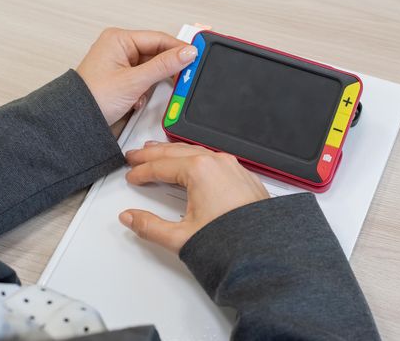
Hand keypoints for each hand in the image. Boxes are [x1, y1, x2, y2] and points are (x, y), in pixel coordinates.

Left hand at [77, 28, 196, 124]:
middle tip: (184, 77)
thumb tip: (186, 53)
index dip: (178, 48)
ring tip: (152, 92)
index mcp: (119, 39)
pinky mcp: (124, 79)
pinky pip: (145, 80)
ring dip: (155, 82)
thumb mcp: (134, 80)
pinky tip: (141, 99)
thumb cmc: (93, 97)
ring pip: (152, 69)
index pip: (158, 39)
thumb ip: (163, 66)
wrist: (79, 121)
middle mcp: (120, 49)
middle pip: (157, 53)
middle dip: (168, 68)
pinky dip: (147, 90)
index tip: (196, 56)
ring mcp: (122, 64)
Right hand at [119, 142, 269, 252]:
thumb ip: (150, 227)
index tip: (131, 175)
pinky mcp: (241, 174)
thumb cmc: (235, 241)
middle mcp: (217, 162)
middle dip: (152, 153)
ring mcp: (231, 166)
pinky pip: (211, 157)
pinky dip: (193, 156)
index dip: (142, 171)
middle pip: (175, 152)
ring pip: (194, 151)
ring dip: (172, 151)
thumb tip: (130, 218)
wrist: (268, 248)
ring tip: (156, 151)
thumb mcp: (182, 237)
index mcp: (200, 170)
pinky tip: (189, 160)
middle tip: (135, 156)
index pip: (161, 166)